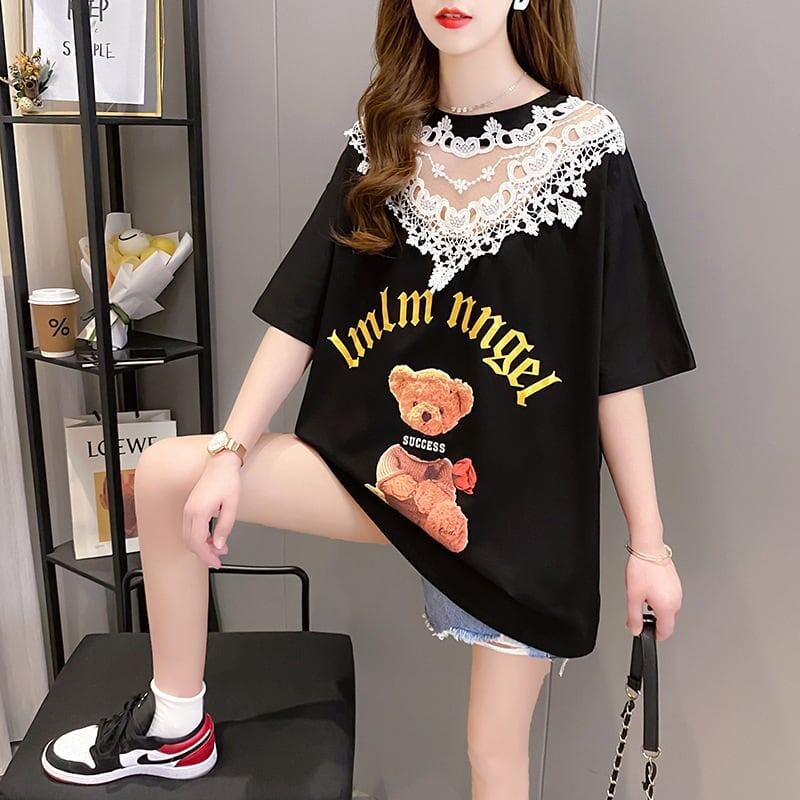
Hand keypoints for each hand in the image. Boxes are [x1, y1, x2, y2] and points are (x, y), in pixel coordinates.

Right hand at [182, 451, 241, 568]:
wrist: (222, 463)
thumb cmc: (227, 480)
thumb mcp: (232, 506)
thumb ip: (224, 527)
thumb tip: (218, 544)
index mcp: (198, 512)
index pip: (197, 543)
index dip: (206, 557)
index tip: (216, 563)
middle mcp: (189, 511)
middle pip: (190, 542)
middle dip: (204, 553)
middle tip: (218, 559)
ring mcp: (188, 509)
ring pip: (189, 536)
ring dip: (202, 545)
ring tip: (219, 548)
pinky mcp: (191, 507)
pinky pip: (190, 528)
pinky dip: (200, 536)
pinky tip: (212, 537)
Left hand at [625, 552, 681, 641]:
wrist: (649, 549)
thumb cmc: (642, 569)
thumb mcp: (633, 597)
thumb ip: (634, 617)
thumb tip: (635, 630)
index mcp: (668, 608)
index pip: (666, 632)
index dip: (655, 635)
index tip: (647, 632)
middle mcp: (676, 601)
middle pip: (667, 620)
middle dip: (654, 619)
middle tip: (639, 610)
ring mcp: (678, 591)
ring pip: (668, 608)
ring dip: (657, 608)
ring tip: (643, 595)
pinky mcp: (676, 583)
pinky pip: (669, 597)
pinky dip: (660, 598)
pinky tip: (649, 587)